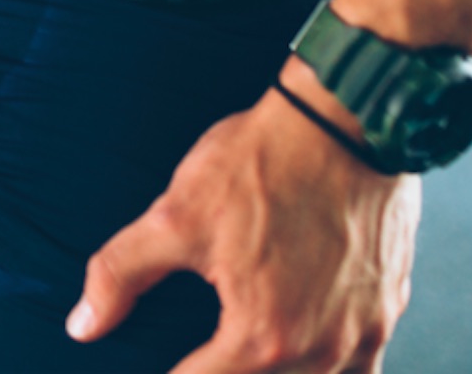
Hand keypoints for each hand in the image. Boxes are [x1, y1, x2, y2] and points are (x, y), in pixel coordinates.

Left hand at [68, 89, 420, 372]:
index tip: (160, 366)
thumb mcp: (175, 216)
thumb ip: (120, 274)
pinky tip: (305, 349)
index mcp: (260, 339)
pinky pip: (364, 369)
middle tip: (203, 354)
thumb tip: (82, 326)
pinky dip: (333, 369)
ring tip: (246, 358)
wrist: (345, 122)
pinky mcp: (389, 311)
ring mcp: (362, 336)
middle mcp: (319, 352)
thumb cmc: (260, 165)